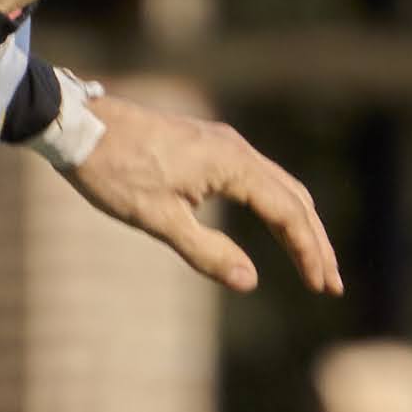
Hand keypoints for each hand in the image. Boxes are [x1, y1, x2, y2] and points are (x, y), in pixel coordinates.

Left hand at [68, 95, 340, 296]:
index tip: (322, 286)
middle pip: (294, 198)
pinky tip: (276, 228)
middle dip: (315, 242)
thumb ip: (206, 252)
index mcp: (232, 164)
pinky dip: (277, 206)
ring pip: (280, 186)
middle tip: (331, 283)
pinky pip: (259, 177)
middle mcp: (237, 148)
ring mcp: (224, 144)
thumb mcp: (158, 220)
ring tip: (313, 261)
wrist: (80, 126)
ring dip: (300, 224)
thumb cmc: (114, 171)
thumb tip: (250, 281)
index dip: (309, 252)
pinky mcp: (209, 146)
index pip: (288, 212)